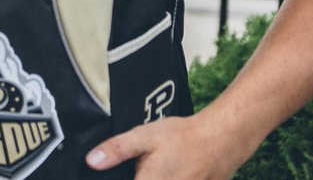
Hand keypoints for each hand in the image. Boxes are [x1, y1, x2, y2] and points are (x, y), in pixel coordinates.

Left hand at [85, 115, 249, 178]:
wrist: (221, 141)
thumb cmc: (182, 137)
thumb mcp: (144, 137)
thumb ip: (117, 150)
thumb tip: (91, 162)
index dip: (114, 179)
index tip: (119, 172)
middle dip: (136, 175)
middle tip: (144, 164)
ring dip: (150, 177)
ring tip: (153, 165)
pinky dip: (164, 178)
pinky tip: (165, 170)